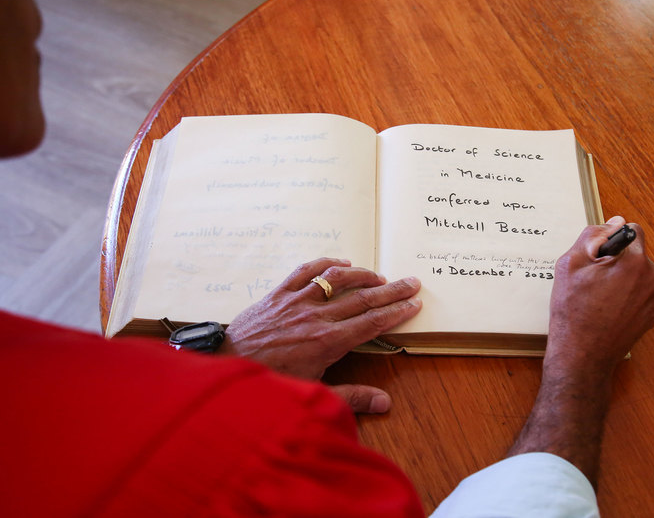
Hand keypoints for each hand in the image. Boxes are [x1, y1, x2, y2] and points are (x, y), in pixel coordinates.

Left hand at [220, 257, 421, 411]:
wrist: (227, 367)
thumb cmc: (269, 383)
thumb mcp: (312, 394)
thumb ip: (351, 397)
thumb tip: (385, 403)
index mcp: (328, 342)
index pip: (372, 323)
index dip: (396, 312)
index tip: (414, 304)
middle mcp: (316, 317)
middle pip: (362, 298)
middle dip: (391, 290)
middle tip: (412, 282)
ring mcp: (296, 301)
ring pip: (337, 279)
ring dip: (362, 274)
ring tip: (380, 276)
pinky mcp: (278, 293)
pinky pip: (305, 271)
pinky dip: (325, 264)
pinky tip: (340, 263)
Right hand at [508, 217, 653, 484]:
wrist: (582, 356)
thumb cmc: (573, 311)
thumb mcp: (571, 264)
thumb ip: (593, 236)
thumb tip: (614, 222)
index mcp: (636, 262)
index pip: (631, 230)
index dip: (610, 240)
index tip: (595, 258)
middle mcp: (653, 278)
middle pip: (635, 253)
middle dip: (615, 260)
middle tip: (591, 281)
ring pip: (637, 274)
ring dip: (620, 278)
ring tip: (596, 298)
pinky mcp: (651, 315)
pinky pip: (639, 293)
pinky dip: (624, 296)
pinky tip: (605, 310)